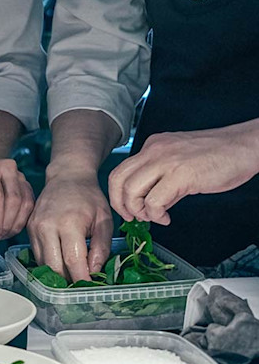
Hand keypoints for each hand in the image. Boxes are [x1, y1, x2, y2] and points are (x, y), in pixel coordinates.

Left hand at [0, 158, 33, 241]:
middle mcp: (6, 167)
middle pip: (13, 199)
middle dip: (6, 223)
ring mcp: (19, 174)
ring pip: (25, 202)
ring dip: (15, 223)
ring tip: (3, 235)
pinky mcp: (27, 184)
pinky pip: (30, 204)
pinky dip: (22, 220)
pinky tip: (11, 229)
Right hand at [28, 172, 112, 281]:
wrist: (66, 177)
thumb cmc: (89, 197)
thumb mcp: (104, 220)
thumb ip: (101, 247)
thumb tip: (93, 271)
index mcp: (69, 223)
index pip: (73, 260)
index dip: (82, 279)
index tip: (90, 288)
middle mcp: (47, 227)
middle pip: (54, 266)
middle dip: (68, 281)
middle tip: (80, 287)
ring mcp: (34, 228)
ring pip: (43, 263)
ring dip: (57, 274)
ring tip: (71, 278)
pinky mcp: (28, 229)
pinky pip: (37, 254)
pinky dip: (49, 263)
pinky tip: (61, 264)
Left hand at [109, 129, 258, 224]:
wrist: (246, 146)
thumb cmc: (220, 155)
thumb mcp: (181, 161)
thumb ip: (161, 178)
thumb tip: (149, 202)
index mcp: (153, 146)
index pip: (120, 171)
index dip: (119, 195)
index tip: (128, 209)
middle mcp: (154, 150)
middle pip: (117, 180)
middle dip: (121, 205)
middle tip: (133, 218)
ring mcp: (166, 161)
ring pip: (131, 191)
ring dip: (138, 211)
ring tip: (153, 217)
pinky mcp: (180, 175)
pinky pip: (153, 201)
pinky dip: (155, 215)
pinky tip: (166, 217)